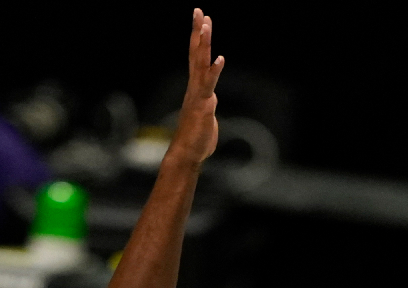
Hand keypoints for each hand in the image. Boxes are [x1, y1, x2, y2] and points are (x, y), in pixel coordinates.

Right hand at [167, 9, 224, 165]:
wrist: (187, 154)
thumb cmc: (196, 139)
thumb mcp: (205, 116)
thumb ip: (208, 104)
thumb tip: (211, 100)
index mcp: (196, 87)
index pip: (196, 58)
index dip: (198, 39)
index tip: (200, 19)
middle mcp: (194, 87)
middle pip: (196, 54)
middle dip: (198, 32)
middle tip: (199, 11)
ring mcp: (198, 94)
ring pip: (201, 64)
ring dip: (204, 44)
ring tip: (206, 24)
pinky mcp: (203, 105)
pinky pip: (209, 85)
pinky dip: (215, 71)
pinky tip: (220, 58)